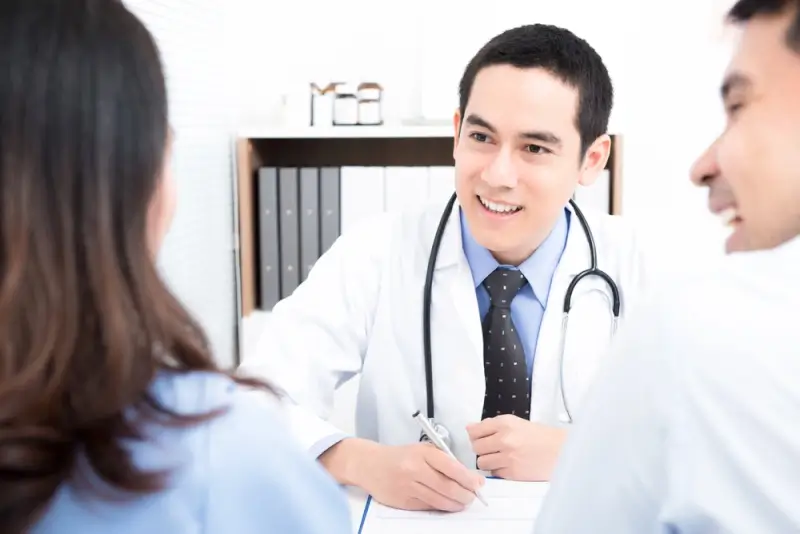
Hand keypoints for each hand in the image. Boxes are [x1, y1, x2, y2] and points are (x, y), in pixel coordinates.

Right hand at [321, 438, 484, 511]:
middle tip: (473, 497)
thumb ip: (442, 460)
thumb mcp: (421, 450)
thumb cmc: (400, 456)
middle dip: (465, 495)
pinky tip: (446, 504)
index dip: (468, 478)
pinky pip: (428, 507)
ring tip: (462, 502)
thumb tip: (467, 477)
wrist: (370, 464)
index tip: (478, 484)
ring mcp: (408, 487)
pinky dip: (440, 507)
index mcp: (422, 453)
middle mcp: (415, 469)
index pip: (451, 467)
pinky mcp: (403, 501)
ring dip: (455, 504)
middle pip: (448, 487)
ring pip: (439, 500)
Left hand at [467, 415, 566, 480]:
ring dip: (487, 461)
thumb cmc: (540, 436)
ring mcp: (508, 457)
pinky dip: (497, 470)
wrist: (561, 450)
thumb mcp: (516, 422)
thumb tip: (470, 428)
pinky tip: (508, 465)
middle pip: (476, 447)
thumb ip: (492, 425)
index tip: (478, 437)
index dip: (474, 435)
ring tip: (499, 458)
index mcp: (505, 423)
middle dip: (481, 448)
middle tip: (491, 449)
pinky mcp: (512, 473)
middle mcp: (504, 439)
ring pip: (482, 462)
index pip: (474, 430)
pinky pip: (493, 473)